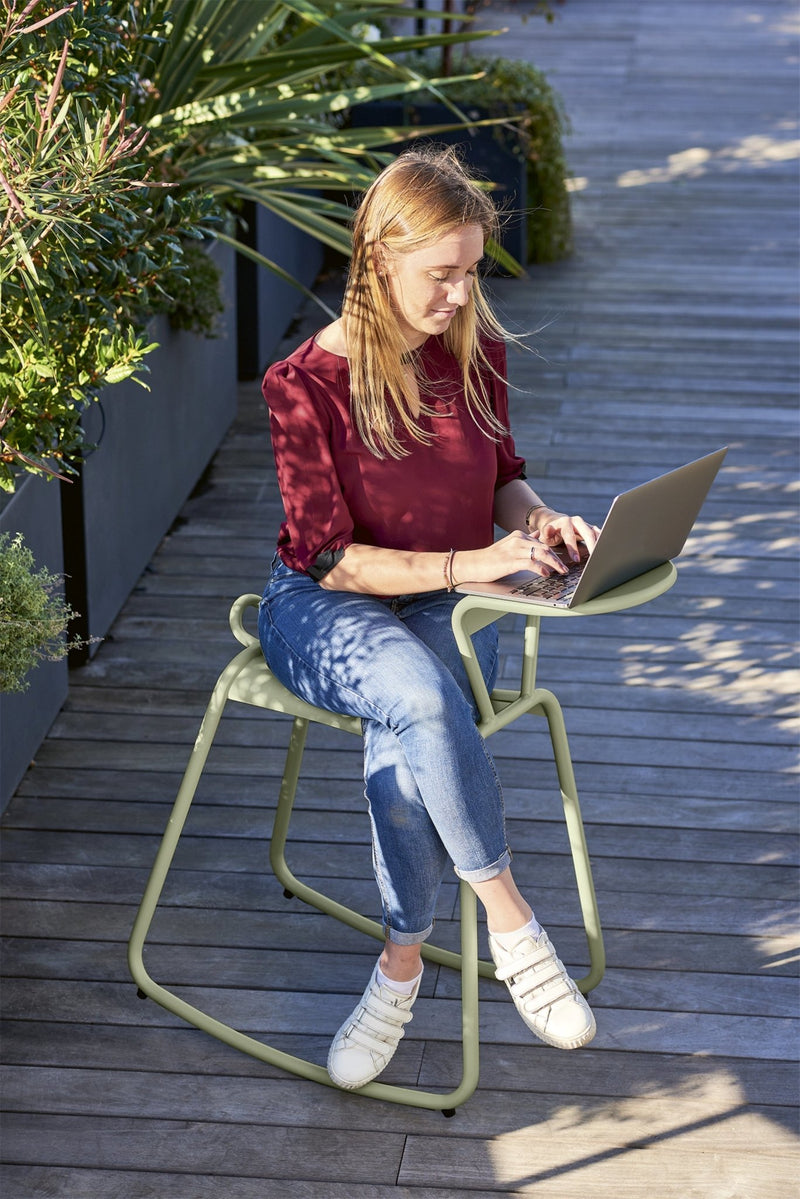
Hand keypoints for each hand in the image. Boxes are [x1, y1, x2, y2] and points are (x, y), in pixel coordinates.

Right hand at [455, 530, 570, 582]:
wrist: (472, 564)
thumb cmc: (490, 559)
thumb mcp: (509, 546)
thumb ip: (524, 541)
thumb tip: (537, 536)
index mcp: (519, 535)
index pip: (543, 542)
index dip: (555, 552)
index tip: (564, 560)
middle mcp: (518, 540)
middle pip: (545, 547)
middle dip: (558, 558)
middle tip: (566, 568)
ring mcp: (514, 550)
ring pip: (541, 553)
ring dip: (555, 563)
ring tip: (561, 571)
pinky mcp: (510, 561)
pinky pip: (531, 563)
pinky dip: (541, 568)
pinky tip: (546, 574)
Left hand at [529, 508, 600, 562]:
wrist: (556, 523)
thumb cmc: (550, 532)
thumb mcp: (545, 534)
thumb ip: (546, 533)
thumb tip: (548, 529)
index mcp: (565, 522)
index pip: (570, 536)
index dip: (573, 548)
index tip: (576, 559)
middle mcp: (577, 521)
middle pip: (587, 533)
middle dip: (591, 545)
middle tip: (594, 558)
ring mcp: (585, 524)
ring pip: (595, 533)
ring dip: (599, 544)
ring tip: (601, 555)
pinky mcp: (591, 528)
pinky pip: (599, 534)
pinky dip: (602, 542)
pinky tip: (604, 550)